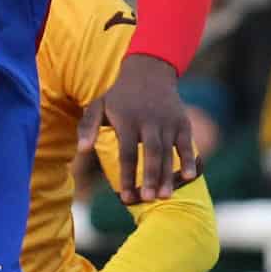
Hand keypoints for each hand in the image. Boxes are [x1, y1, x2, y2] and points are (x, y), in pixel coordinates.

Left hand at [98, 55, 197, 202]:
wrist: (149, 72)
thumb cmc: (119, 97)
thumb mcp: (98, 106)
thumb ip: (87, 127)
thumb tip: (82, 150)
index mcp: (127, 120)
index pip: (127, 152)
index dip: (128, 175)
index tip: (126, 197)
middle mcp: (149, 121)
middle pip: (151, 153)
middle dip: (151, 176)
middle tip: (148, 199)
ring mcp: (168, 122)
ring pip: (168, 151)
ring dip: (168, 174)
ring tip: (165, 196)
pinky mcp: (182, 122)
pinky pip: (187, 143)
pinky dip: (188, 159)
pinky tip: (188, 177)